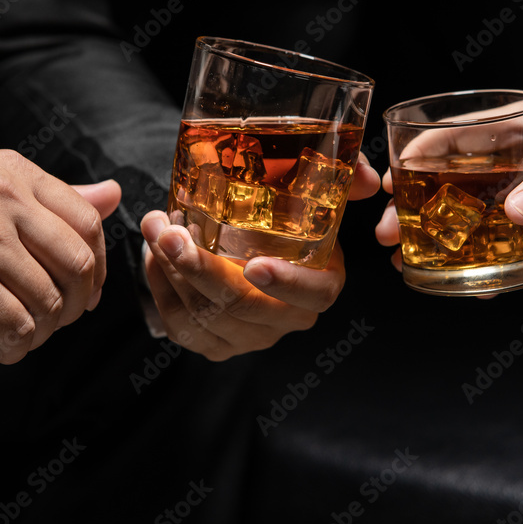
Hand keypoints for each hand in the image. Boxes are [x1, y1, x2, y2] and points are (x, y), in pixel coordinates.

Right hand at [0, 149, 120, 363]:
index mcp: (15, 173)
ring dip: (45, 329)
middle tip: (60, 318)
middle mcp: (4, 199)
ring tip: (25, 334)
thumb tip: (114, 195)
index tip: (86, 289)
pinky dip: (18, 346)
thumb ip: (54, 198)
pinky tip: (2, 346)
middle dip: (77, 302)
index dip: (97, 264)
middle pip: (77, 263)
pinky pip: (19, 325)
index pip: (87, 221)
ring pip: (50, 300)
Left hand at [141, 153, 380, 359]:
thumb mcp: (317, 193)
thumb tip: (368, 178)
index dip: (286, 284)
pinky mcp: (214, 345)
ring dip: (171, 271)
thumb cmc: (285, 215)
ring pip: (204, 317)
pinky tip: (155, 254)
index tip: (254, 265)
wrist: (250, 240)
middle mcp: (287, 319)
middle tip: (168, 230)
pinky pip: (181, 325)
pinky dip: (161, 288)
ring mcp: (250, 338)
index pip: (314, 295)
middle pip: (242, 308)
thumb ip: (343, 179)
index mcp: (323, 284)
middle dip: (199, 268)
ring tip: (154, 227)